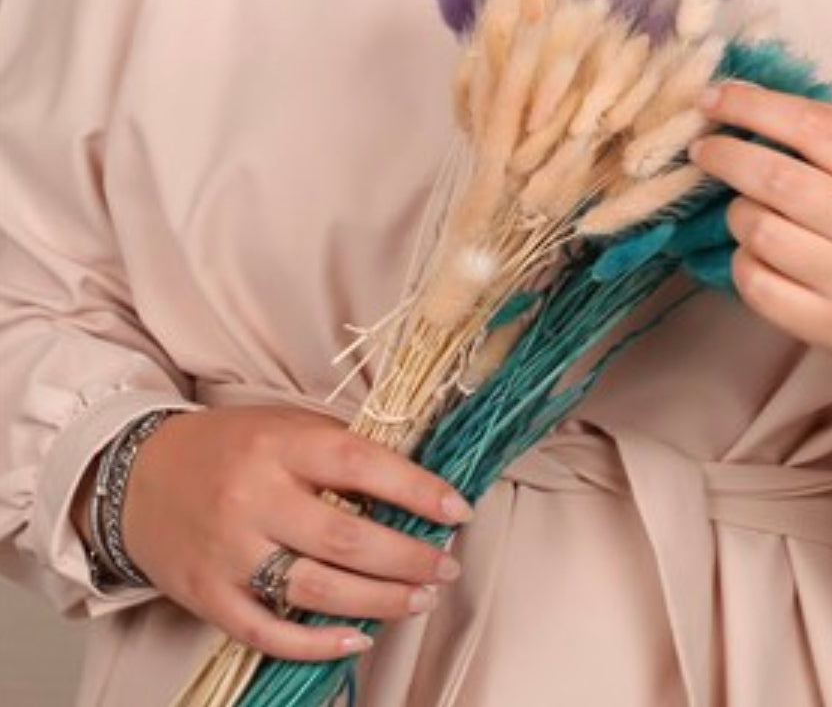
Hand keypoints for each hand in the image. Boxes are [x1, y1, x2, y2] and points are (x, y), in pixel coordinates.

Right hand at [84, 406, 471, 661]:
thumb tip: (414, 481)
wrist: (139, 476)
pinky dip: (319, 643)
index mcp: (280, 443)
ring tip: (421, 599)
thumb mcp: (284, 424)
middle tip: (447, 566)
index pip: (359, 463)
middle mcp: (255, 496)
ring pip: (317, 589)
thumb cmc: (230, 447)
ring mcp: (230, 552)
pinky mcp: (210, 597)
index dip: (415, 488)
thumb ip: (340, 449)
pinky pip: (271, 632)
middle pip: (346, 538)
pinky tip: (359, 637)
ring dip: (380, 601)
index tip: (457, 509)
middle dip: (408, 558)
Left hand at [691, 82, 831, 426]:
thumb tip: (752, 100)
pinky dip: (743, 262)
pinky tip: (755, 253)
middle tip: (704, 148)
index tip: (714, 97)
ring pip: (759, 231)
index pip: (812, 126)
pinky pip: (757, 285)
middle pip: (775, 178)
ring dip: (737, 212)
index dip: (753, 106)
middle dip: (726, 155)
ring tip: (747, 208)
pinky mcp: (830, 328)